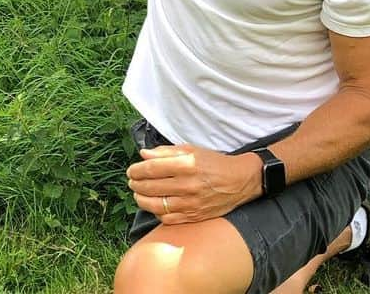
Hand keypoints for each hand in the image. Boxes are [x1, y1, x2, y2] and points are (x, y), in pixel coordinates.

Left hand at [127, 143, 262, 224]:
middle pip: (151, 187)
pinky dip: (156, 213)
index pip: (152, 168)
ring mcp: (191, 203)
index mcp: (186, 165)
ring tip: (138, 194)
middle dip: (136, 184)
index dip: (137, 170)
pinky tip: (153, 206)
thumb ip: (165, 152)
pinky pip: (168, 219)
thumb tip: (143, 154)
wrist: (238, 181)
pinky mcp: (194, 217)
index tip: (131, 170)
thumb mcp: (191, 150)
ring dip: (141, 200)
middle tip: (131, 181)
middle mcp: (188, 185)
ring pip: (156, 205)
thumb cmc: (213, 162)